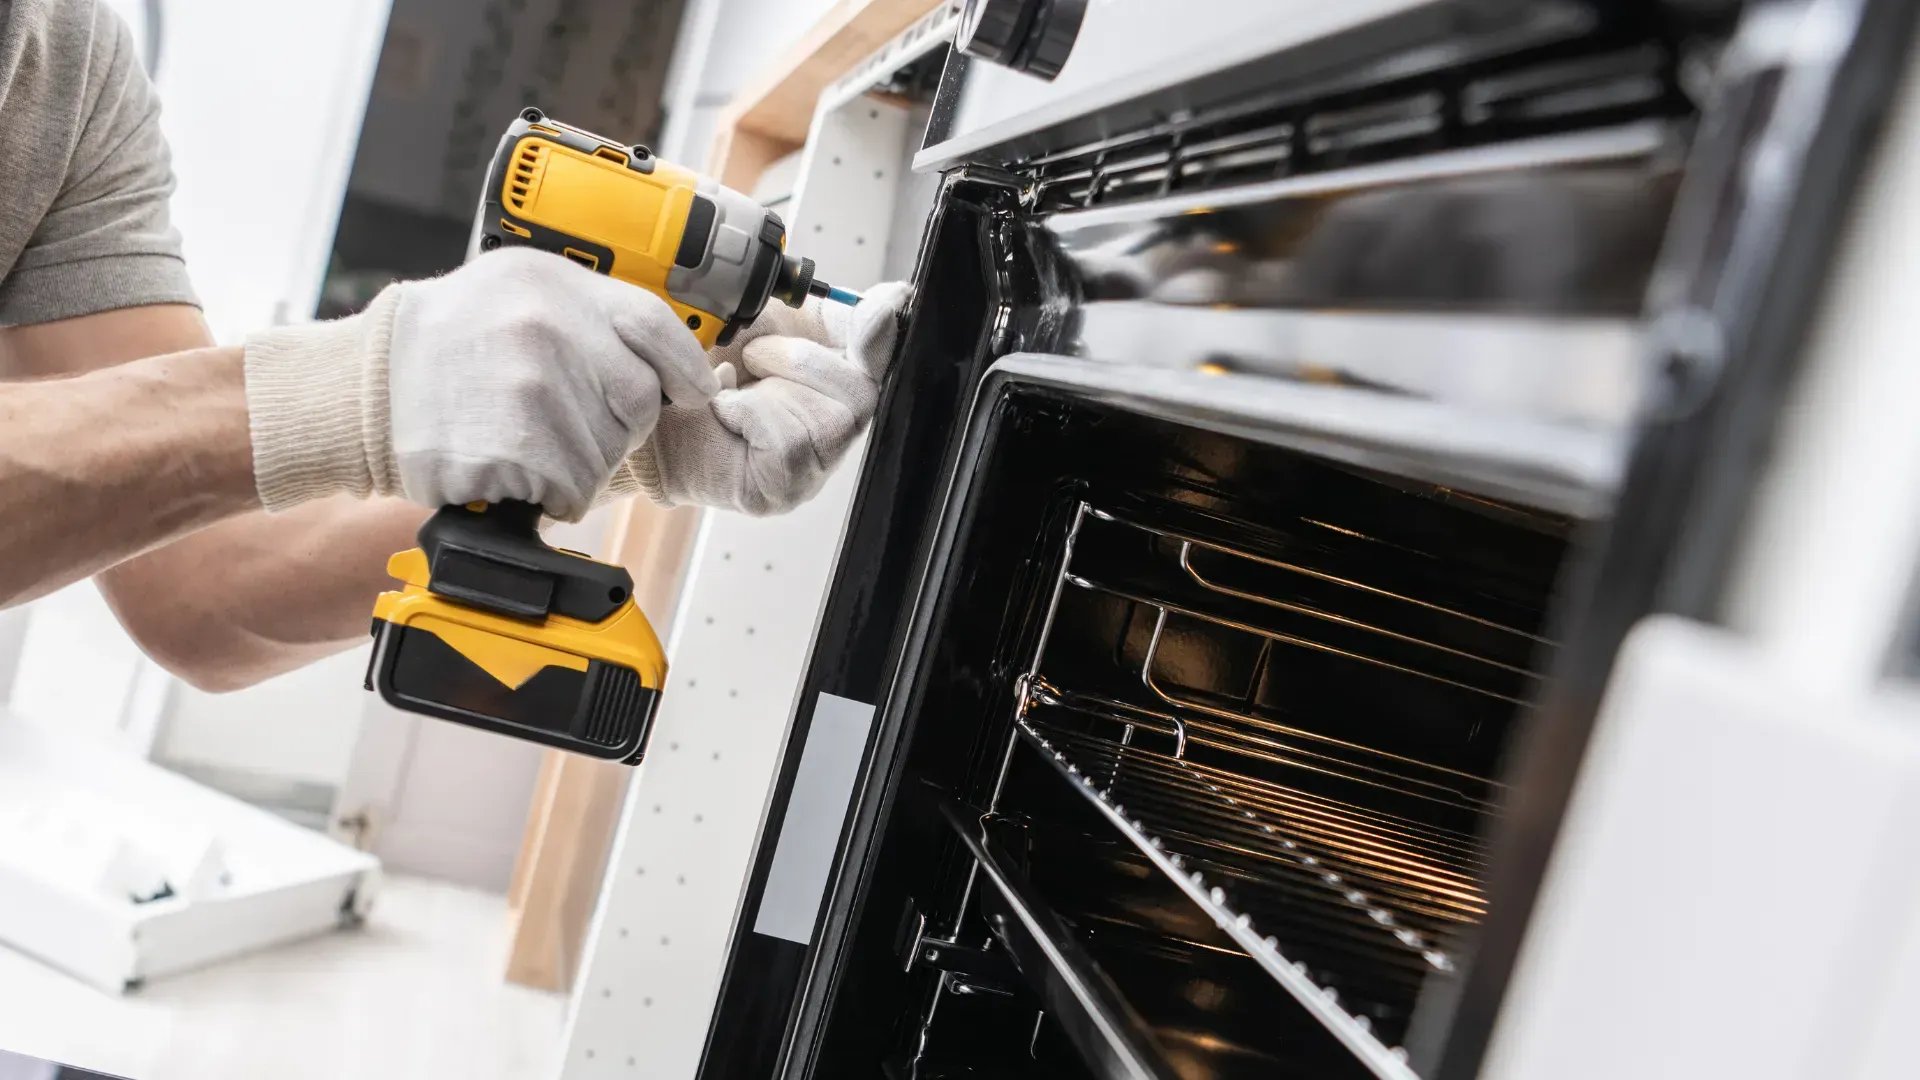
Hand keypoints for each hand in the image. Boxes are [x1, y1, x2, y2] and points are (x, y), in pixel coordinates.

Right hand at [243, 248, 718, 521]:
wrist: (365, 391)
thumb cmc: (443, 346)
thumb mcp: (513, 292)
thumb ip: (586, 311)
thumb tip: (664, 350)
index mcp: (553, 284)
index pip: (654, 325)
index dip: (683, 366)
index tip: (691, 389)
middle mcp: (549, 329)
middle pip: (640, 397)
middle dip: (617, 421)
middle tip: (566, 420)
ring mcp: (533, 390)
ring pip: (609, 450)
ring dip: (581, 461)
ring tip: (527, 440)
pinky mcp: (517, 450)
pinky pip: (574, 489)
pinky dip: (554, 493)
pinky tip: (515, 468)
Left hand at [608, 281, 909, 514]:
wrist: (649, 408)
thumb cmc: (705, 369)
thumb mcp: (768, 320)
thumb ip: (827, 311)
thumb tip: (895, 298)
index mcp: (838, 381)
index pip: (885, 360)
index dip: (883, 335)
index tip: (891, 302)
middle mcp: (835, 430)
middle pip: (863, 393)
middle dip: (804, 360)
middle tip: (753, 355)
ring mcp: (813, 466)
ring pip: (831, 420)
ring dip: (772, 386)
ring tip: (734, 385)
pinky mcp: (782, 489)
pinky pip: (789, 442)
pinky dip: (749, 414)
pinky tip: (725, 412)